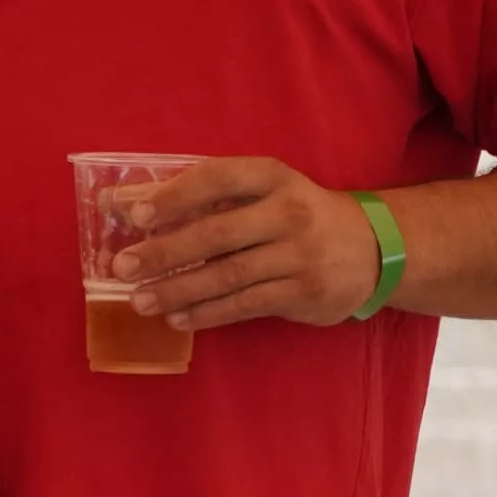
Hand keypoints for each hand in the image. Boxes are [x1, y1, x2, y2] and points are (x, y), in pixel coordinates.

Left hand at [114, 156, 379, 330]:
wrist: (375, 248)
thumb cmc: (298, 215)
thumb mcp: (266, 192)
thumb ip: (208, 197)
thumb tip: (127, 205)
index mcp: (273, 178)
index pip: (218, 178)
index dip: (176, 195)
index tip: (135, 215)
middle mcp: (288, 213)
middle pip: (217, 234)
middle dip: (164, 252)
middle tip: (121, 268)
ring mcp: (299, 255)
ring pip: (228, 276)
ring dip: (178, 290)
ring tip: (140, 300)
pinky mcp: (303, 292)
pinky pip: (245, 305)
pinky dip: (207, 313)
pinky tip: (178, 318)